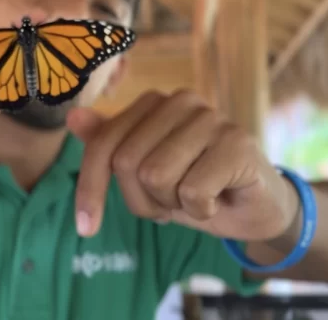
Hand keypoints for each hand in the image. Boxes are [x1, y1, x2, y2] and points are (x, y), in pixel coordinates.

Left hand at [67, 89, 298, 241]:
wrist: (255, 208)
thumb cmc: (195, 186)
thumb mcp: (143, 174)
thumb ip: (108, 145)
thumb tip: (73, 117)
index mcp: (153, 103)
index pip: (103, 145)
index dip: (90, 189)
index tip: (86, 227)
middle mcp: (180, 101)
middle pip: (126, 163)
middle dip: (142, 201)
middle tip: (171, 202)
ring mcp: (211, 118)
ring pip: (155, 176)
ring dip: (171, 205)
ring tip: (195, 198)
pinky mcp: (237, 142)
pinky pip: (191, 191)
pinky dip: (200, 210)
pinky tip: (218, 199)